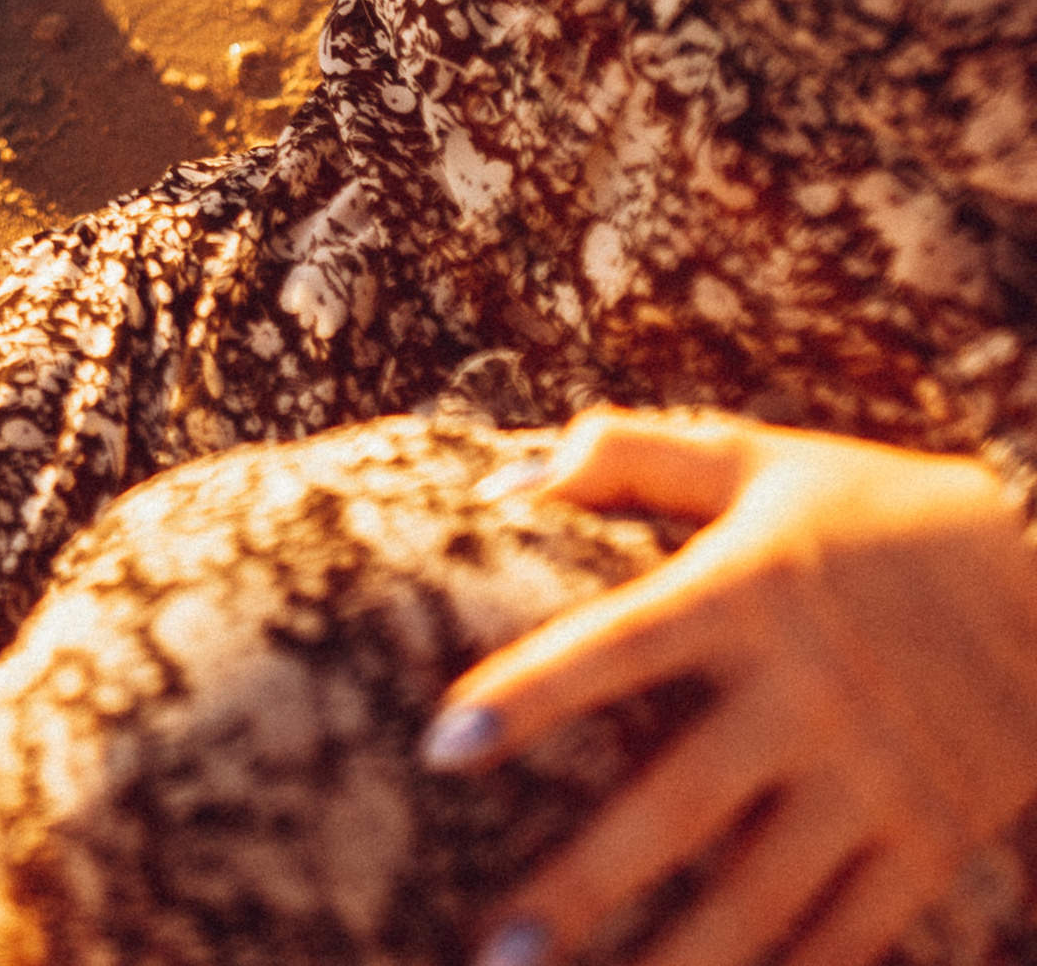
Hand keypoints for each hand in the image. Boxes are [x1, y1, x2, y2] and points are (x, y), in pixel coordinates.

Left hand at [422, 409, 1036, 965]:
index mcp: (748, 589)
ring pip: (758, 897)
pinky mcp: (929, 839)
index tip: (442, 747)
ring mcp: (873, 776)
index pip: (618, 648)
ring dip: (672, 963)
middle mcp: (807, 691)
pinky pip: (849, 933)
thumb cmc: (878, 512)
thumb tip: (521, 473)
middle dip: (584, 885)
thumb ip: (639, 456)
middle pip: (677, 805)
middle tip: (496, 952)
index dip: (529, 695)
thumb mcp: (764, 460)